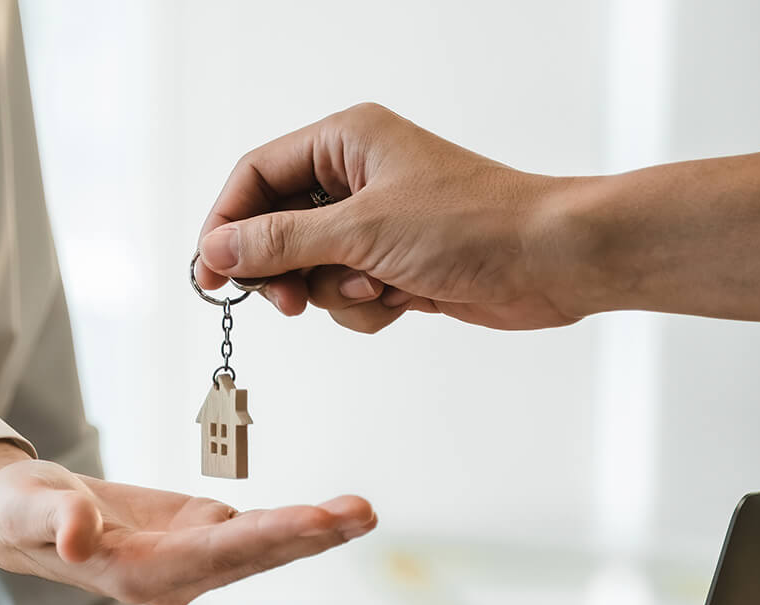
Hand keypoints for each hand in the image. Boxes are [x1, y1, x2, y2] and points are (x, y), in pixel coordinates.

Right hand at [0, 441, 374, 604]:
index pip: (213, 555)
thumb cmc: (19, 510)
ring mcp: (193, 558)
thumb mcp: (27, 508)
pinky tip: (341, 514)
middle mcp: (176, 576)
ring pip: (265, 546)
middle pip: (253, 556)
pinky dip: (301, 522)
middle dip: (309, 536)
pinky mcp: (200, 535)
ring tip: (365, 510)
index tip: (313, 521)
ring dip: (317, 530)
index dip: (265, 538)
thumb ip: (57, 522)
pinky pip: (259, 530)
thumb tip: (79, 539)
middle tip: (362, 512)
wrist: (21, 517)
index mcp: (140, 574)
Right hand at [193, 103, 586, 333]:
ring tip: (379, 288)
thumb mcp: (361, 231)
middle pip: (277, 228)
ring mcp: (376, 222)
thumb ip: (281, 242)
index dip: (227, 224)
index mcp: (346, 141)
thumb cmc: (472, 224)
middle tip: (288, 302)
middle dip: (285, 271)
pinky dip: (366, 308)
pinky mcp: (395, 264)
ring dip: (337, 292)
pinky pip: (347, 294)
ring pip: (312, 269)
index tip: (209, 273)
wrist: (549, 261)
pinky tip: (403, 301)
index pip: (257, 176)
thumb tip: (218, 248)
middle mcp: (357, 176)